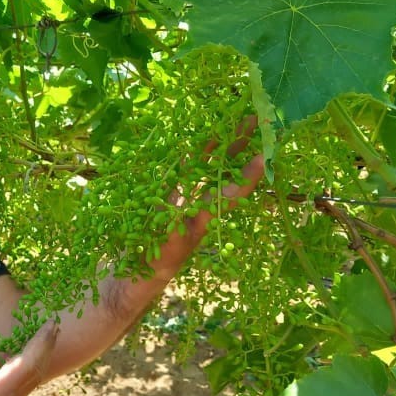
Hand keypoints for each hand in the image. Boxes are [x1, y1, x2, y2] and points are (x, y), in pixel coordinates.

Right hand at [0, 321, 57, 395]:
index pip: (28, 365)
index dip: (41, 343)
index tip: (52, 322)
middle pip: (33, 376)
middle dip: (45, 350)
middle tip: (54, 327)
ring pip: (26, 387)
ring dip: (35, 363)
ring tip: (40, 342)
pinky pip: (16, 394)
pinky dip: (23, 375)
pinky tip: (15, 367)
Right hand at [150, 117, 264, 276]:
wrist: (130, 277)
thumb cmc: (151, 269)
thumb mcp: (167, 253)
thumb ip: (177, 234)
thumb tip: (192, 217)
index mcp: (200, 221)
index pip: (227, 195)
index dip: (245, 177)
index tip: (265, 157)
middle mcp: (195, 207)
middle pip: (221, 170)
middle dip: (238, 145)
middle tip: (257, 118)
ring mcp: (180, 201)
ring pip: (202, 166)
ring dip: (216, 143)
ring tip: (231, 118)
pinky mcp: (162, 199)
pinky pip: (178, 171)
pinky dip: (186, 153)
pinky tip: (193, 135)